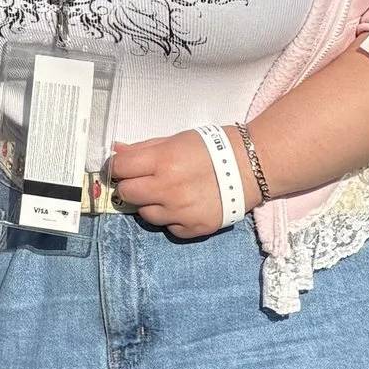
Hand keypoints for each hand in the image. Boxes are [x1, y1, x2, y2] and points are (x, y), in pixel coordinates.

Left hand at [108, 131, 237, 240]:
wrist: (252, 167)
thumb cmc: (213, 147)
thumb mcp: (177, 140)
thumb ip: (144, 148)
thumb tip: (116, 150)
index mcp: (163, 161)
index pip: (120, 168)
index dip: (118, 167)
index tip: (123, 169)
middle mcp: (168, 188)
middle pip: (127, 194)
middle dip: (131, 187)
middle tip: (144, 182)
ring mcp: (181, 211)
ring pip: (146, 215)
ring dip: (152, 204)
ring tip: (169, 193)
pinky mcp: (194, 228)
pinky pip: (170, 228)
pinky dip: (173, 219)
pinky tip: (185, 206)